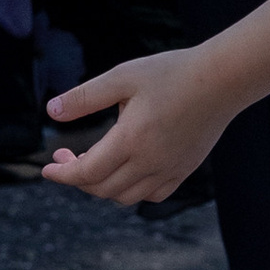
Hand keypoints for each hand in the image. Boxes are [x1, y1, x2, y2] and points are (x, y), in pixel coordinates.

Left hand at [41, 45, 226, 206]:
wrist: (223, 79)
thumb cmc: (172, 72)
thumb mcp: (123, 76)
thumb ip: (85, 97)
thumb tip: (51, 111)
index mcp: (130, 140)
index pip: (86, 172)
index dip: (62, 174)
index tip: (47, 169)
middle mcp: (149, 162)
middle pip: (102, 189)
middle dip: (77, 177)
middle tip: (67, 156)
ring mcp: (169, 169)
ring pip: (125, 197)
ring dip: (102, 187)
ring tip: (94, 163)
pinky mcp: (184, 169)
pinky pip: (152, 195)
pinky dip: (132, 191)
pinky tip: (127, 170)